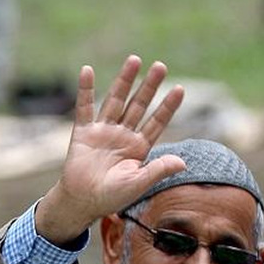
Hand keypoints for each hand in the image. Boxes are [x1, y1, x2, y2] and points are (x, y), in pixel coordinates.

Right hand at [31, 55, 185, 243]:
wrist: (82, 202)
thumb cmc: (111, 197)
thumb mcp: (138, 184)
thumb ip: (158, 170)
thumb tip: (182, 162)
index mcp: (139, 147)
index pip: (157, 122)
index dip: (167, 106)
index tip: (180, 89)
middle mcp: (123, 135)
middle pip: (138, 105)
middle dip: (149, 86)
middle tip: (161, 66)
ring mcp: (103, 131)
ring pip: (116, 101)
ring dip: (124, 81)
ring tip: (134, 60)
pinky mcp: (83, 133)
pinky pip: (84, 108)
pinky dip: (85, 90)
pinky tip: (87, 71)